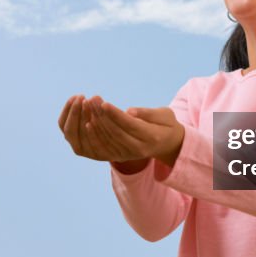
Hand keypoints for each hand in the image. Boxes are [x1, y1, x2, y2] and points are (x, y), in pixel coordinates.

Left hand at [57, 94, 184, 166]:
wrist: (167, 144)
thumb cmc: (166, 124)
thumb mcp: (165, 115)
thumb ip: (148, 113)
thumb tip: (129, 112)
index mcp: (152, 137)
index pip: (129, 125)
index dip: (115, 114)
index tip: (104, 103)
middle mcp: (139, 149)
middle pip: (116, 133)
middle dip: (101, 116)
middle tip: (92, 100)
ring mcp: (129, 155)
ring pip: (108, 141)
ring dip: (95, 123)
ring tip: (88, 105)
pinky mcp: (121, 157)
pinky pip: (104, 148)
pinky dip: (94, 136)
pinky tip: (88, 122)